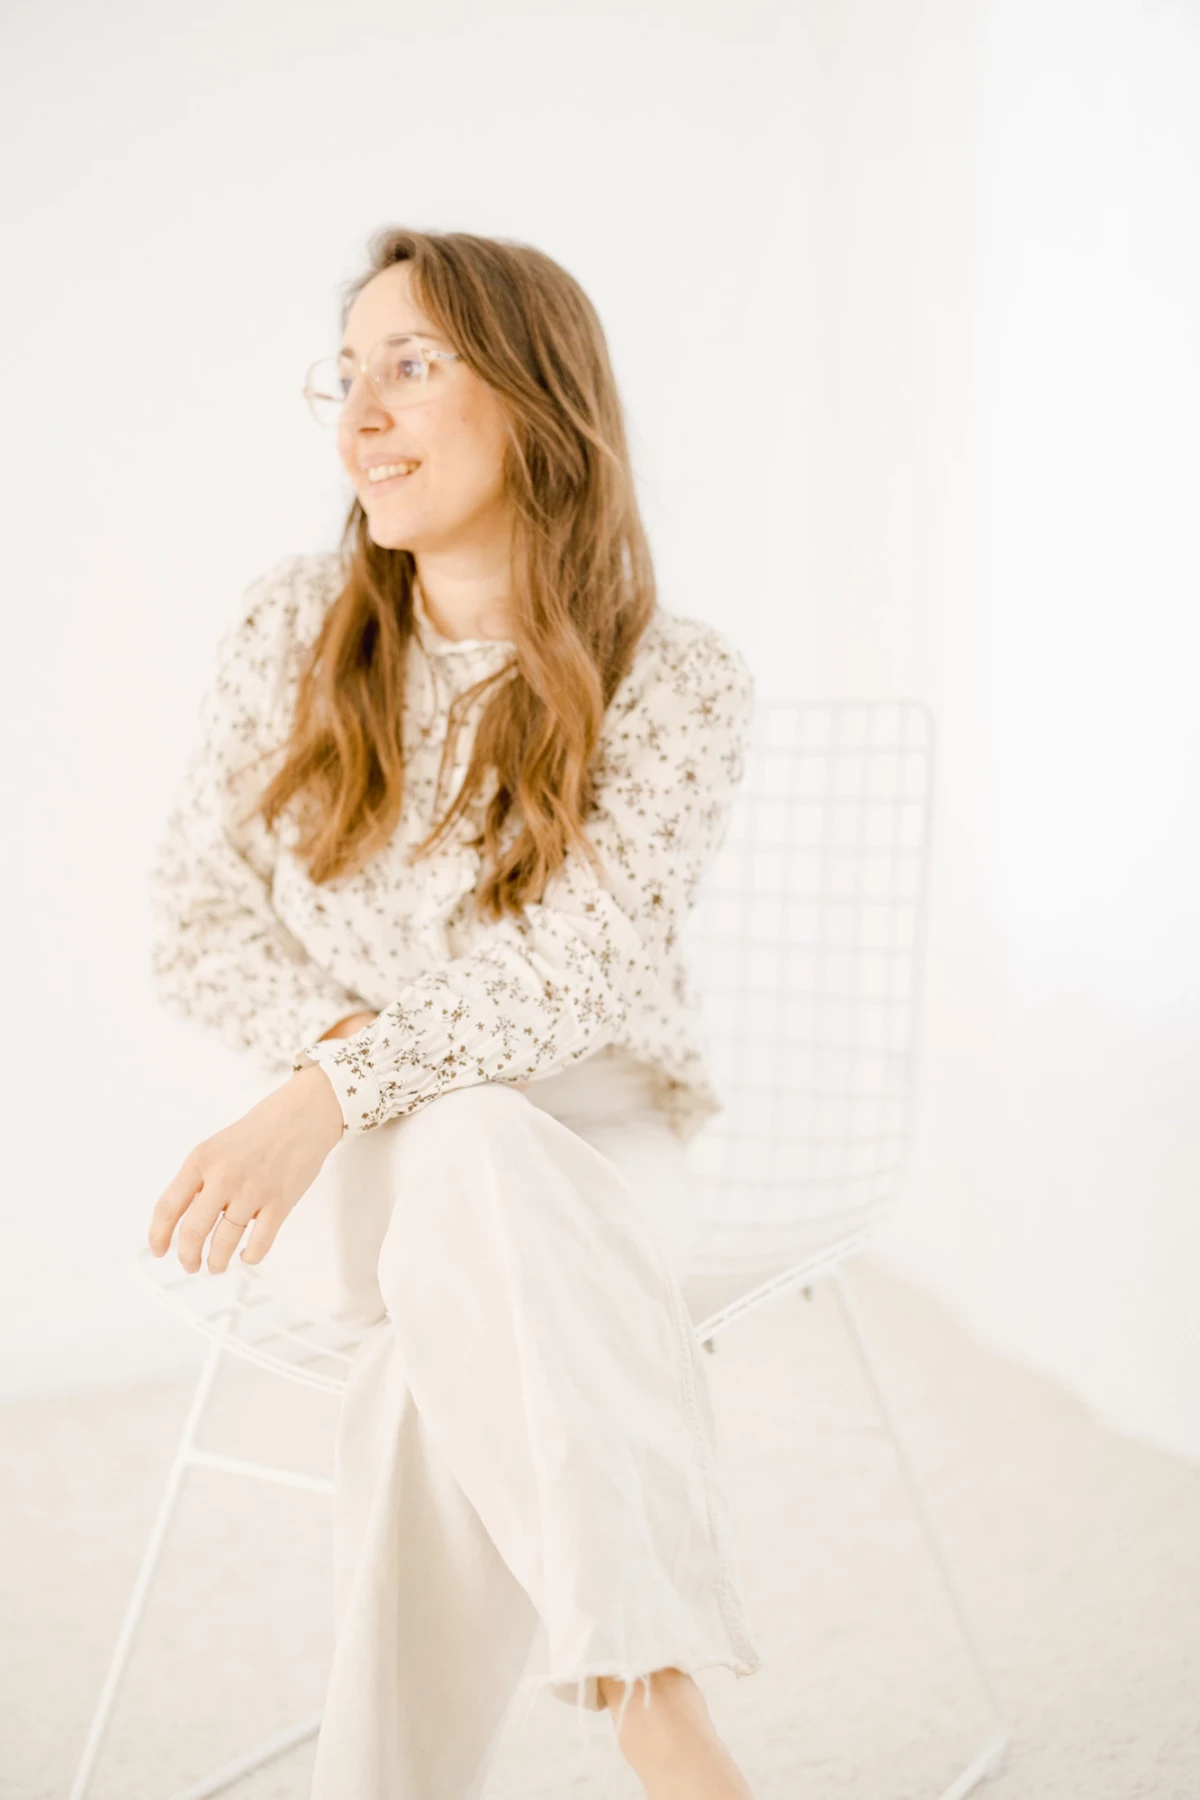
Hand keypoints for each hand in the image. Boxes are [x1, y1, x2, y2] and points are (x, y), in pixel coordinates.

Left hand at [147, 1064, 345, 1273]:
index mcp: (201, 1160)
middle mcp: (223, 1177)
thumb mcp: (218, 1145)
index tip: (158, 1250)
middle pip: (192, 1231)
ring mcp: (252, 1191)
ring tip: (216, 1266)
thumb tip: (187, 1214)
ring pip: (224, 1242)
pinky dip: (250, 1256)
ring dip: (216, 1262)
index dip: (158, 1235)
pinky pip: (259, 1243)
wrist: (304, 1115)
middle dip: (188, 1256)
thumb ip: (201, 1177)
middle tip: (189, 1264)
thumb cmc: (263, 1127)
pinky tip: (246, 1254)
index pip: (168, 1207)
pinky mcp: (280, 1202)